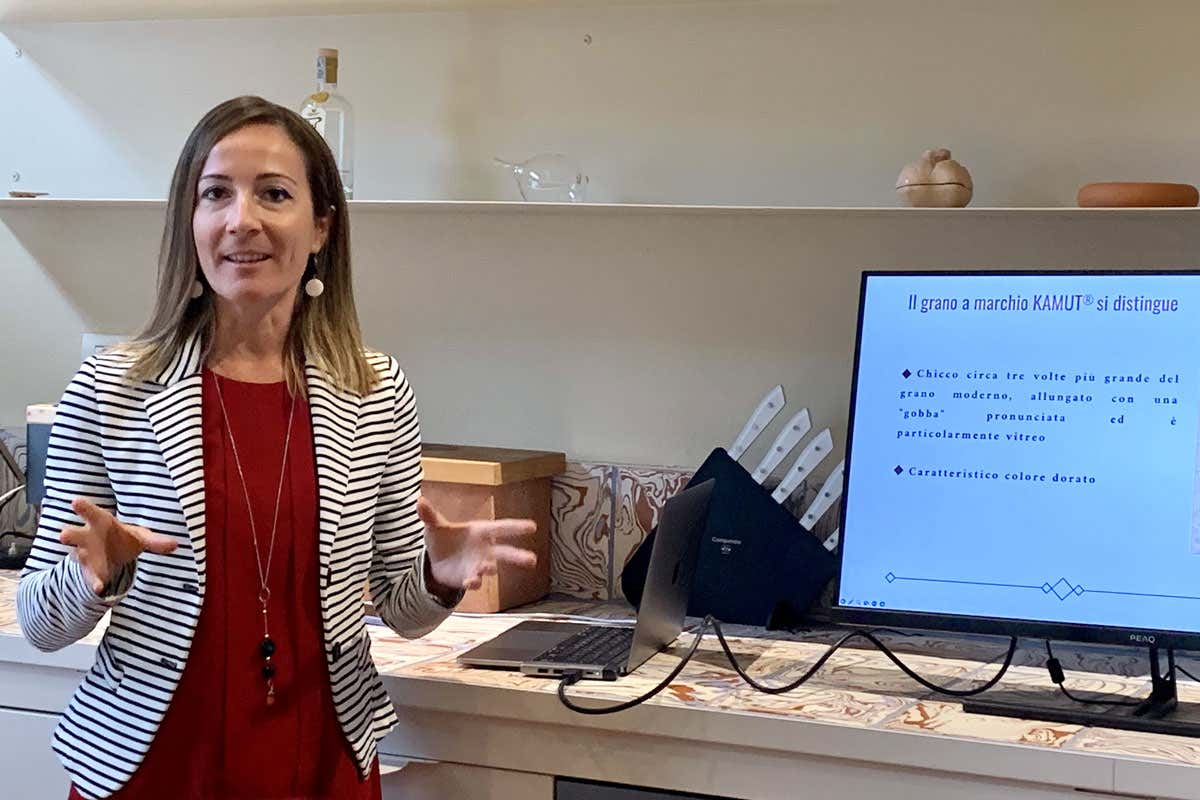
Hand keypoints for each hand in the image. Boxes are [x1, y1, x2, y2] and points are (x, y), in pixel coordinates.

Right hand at [60, 498, 178, 593]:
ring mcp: (85, 555)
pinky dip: (95, 582)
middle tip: (64, 534)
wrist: (112, 556)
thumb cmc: (124, 537)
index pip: (90, 512)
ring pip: (78, 556)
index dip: (83, 507)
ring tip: (83, 558)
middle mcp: (87, 537)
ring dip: (80, 558)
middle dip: (69, 534)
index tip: (75, 501)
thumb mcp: (140, 536)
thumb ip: (155, 541)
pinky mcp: (89, 571)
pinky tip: (100, 588)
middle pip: (74, 534)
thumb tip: (175, 544)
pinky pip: (91, 577)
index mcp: (100, 522)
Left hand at [417, 496, 537, 596]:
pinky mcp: (469, 578)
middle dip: (518, 556)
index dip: (516, 527)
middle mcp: (485, 549)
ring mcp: (479, 565)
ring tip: (487, 568)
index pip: (501, 528)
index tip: (532, 527)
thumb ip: (430, 515)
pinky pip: (475, 581)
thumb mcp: (435, 527)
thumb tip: (419, 500)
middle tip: (532, 560)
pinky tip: (470, 582)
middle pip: (505, 553)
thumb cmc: (444, 538)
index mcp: (481, 532)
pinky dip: (474, 582)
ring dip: (489, 568)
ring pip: (491, 569)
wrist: (437, 561)